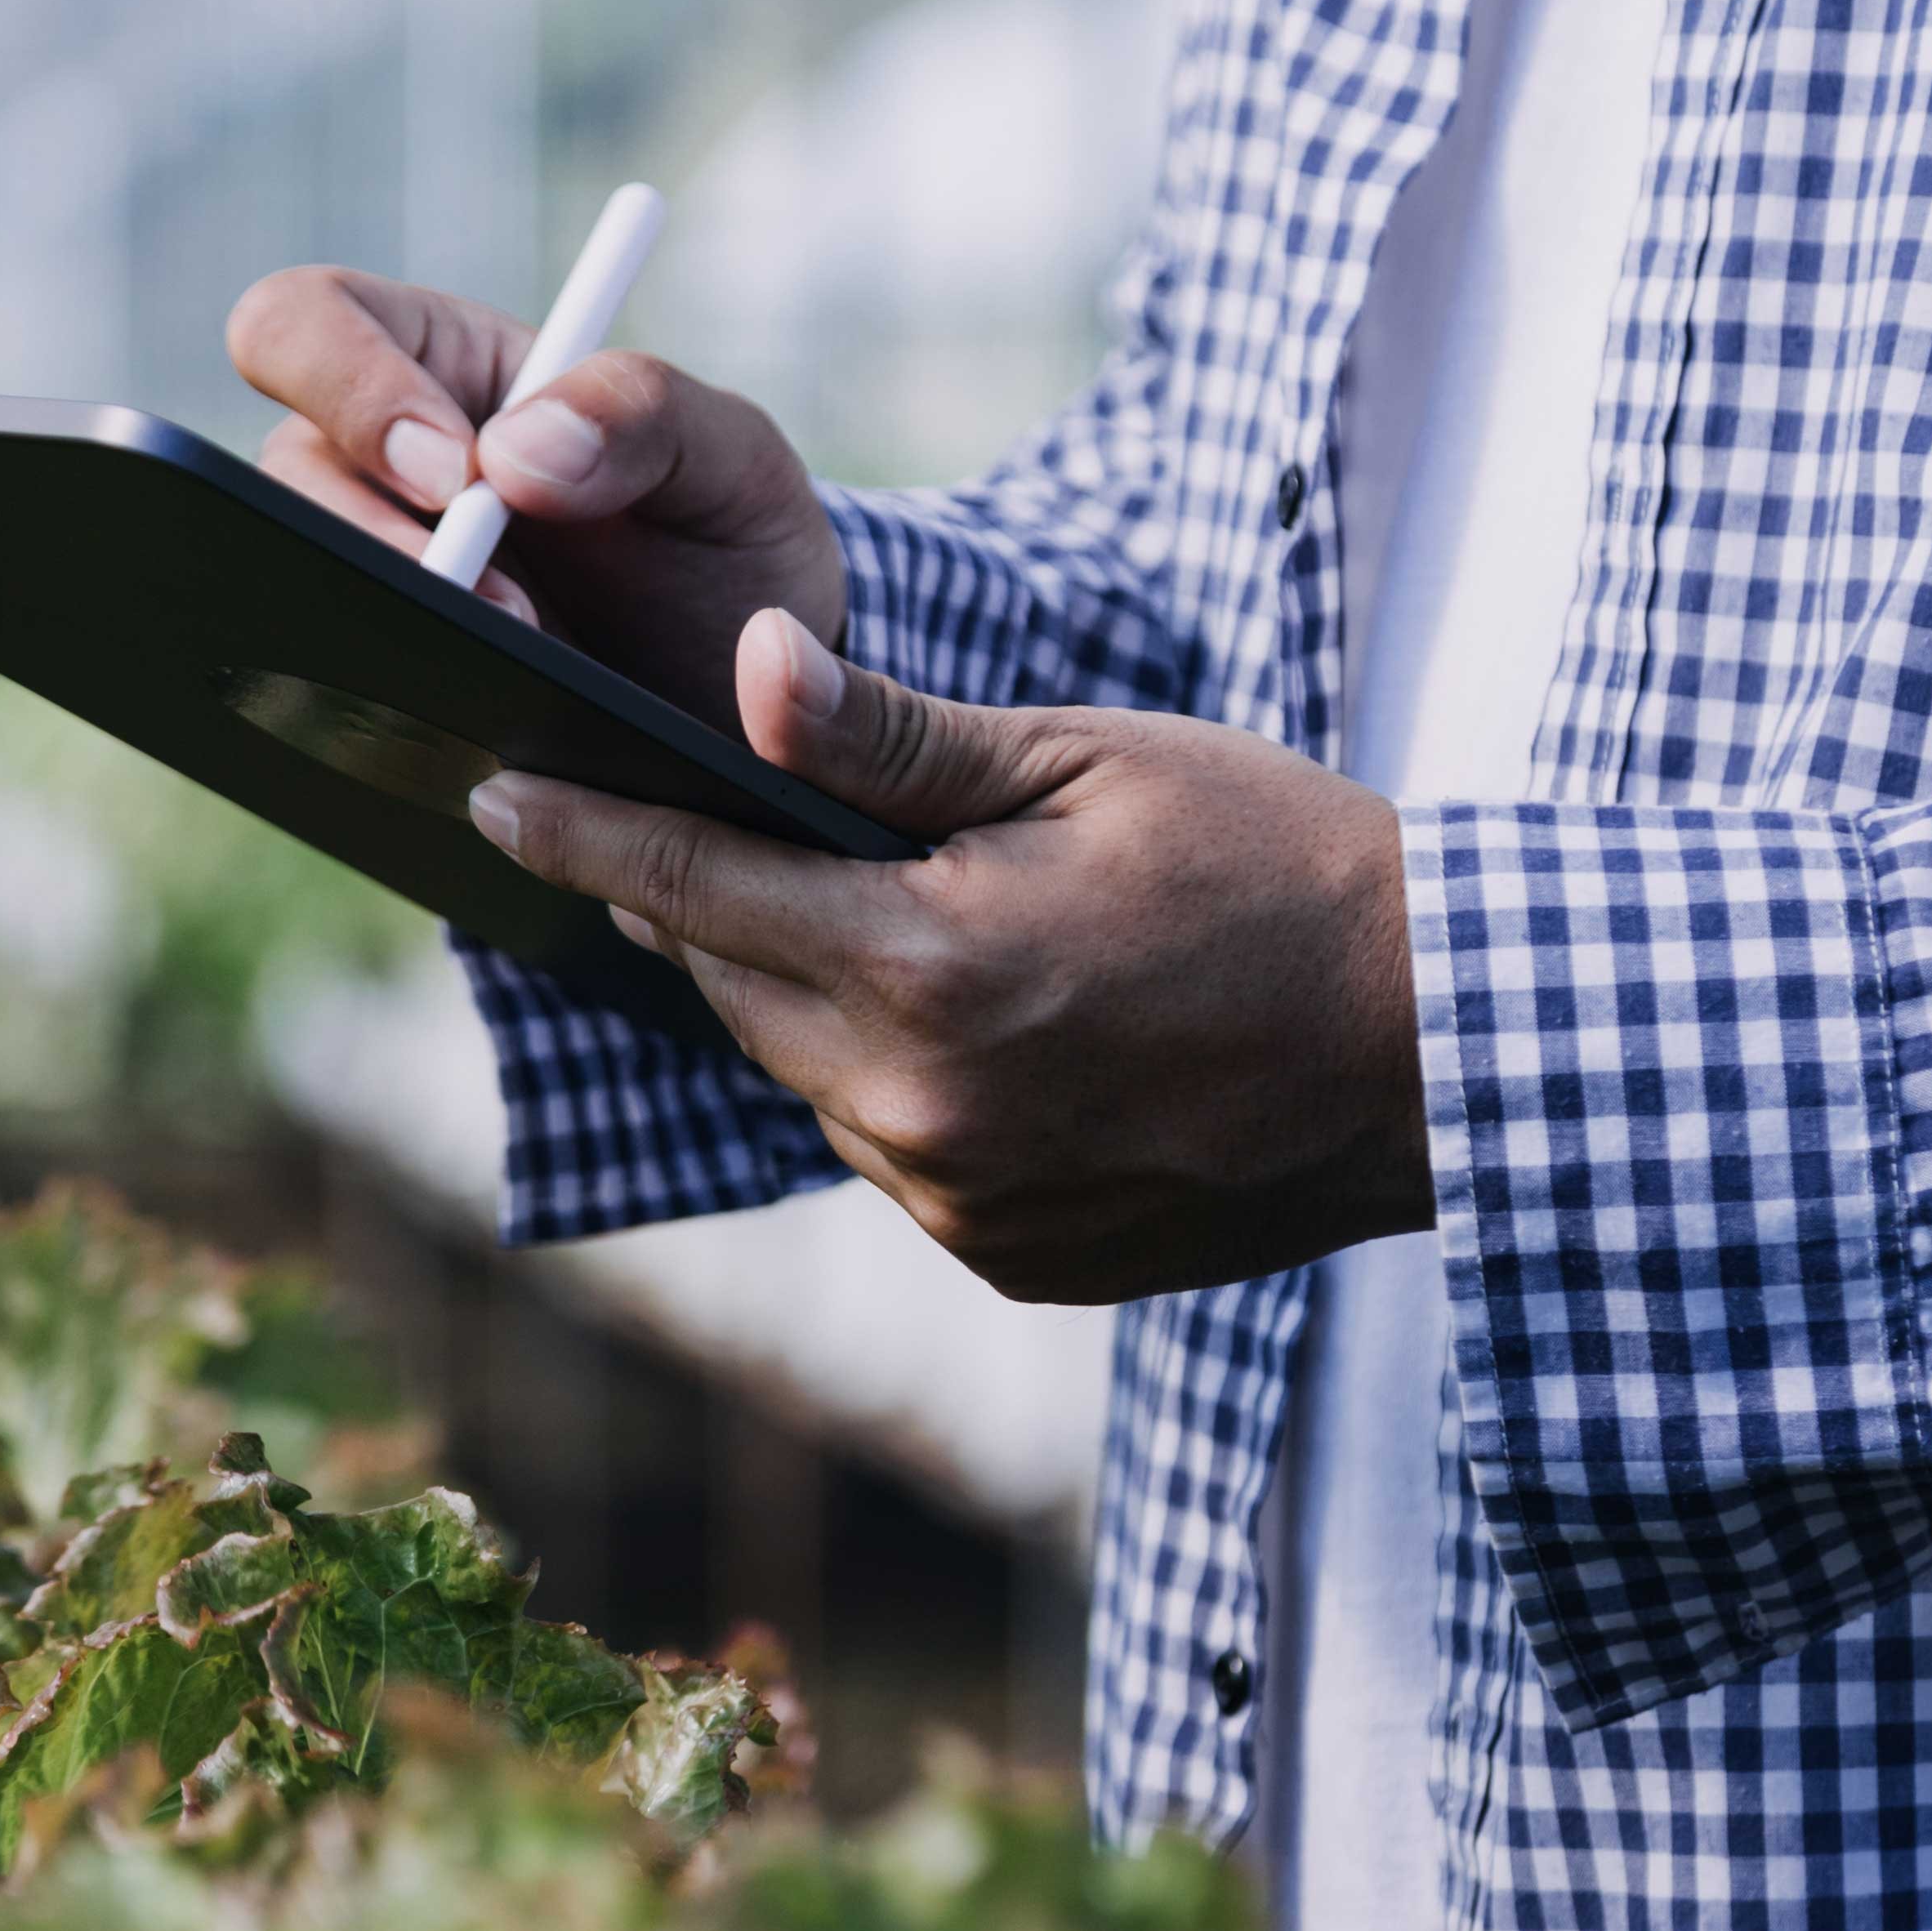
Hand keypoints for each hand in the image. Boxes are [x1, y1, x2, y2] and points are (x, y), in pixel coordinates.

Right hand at [222, 264, 843, 737]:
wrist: (752, 688)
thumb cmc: (726, 536)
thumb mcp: (729, 456)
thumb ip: (643, 414)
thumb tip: (512, 452)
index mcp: (437, 365)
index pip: (309, 322)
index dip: (349, 384)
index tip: (456, 473)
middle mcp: (375, 467)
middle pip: (281, 473)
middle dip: (375, 537)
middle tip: (497, 602)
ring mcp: (372, 574)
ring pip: (294, 584)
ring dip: (398, 622)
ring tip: (525, 655)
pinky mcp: (379, 673)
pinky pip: (331, 686)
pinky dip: (392, 699)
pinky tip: (478, 722)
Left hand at [465, 610, 1432, 1304]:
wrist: (1440, 1047)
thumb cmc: (1278, 864)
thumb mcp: (1087, 762)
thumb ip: (892, 741)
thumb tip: (735, 672)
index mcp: (929, 970)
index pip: (692, 890)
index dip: (583, 835)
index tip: (491, 793)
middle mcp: (921, 1112)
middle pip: (737, 992)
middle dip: (711, 909)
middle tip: (699, 828)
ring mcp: (961, 1205)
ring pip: (811, 1078)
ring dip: (820, 999)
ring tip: (900, 920)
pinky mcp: (1008, 1258)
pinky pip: (897, 1153)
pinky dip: (903, 1082)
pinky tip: (994, 1024)